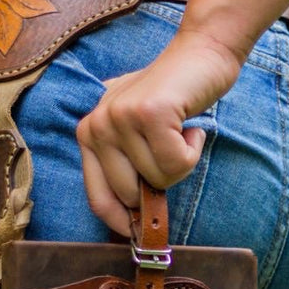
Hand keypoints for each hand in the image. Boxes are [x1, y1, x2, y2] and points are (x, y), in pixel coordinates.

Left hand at [76, 29, 244, 234]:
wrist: (200, 54)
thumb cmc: (172, 98)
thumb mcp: (135, 130)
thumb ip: (124, 165)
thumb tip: (130, 221)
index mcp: (88, 134)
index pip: (97, 198)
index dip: (121, 221)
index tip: (140, 233)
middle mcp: (97, 125)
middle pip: (132, 195)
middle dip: (161, 183)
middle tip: (172, 152)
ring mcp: (120, 118)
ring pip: (158, 179)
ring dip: (182, 162)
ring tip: (181, 132)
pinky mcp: (149, 113)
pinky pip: (177, 162)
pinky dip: (193, 150)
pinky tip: (190, 126)